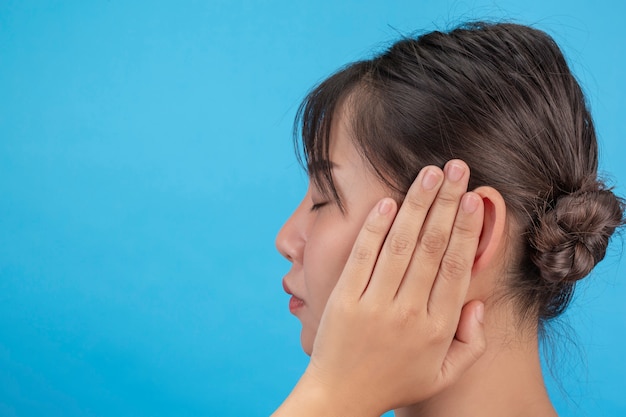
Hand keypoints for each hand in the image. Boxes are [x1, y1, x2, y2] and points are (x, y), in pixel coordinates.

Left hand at [273, 160, 485, 416]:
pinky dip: (375, 228)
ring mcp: (374, 304)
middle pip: (432, 247)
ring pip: (400, 245)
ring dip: (416, 205)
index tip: (476, 199)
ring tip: (429, 173)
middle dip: (447, 203)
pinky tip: (387, 201)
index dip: (467, 230)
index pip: (456, 268)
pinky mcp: (344, 300)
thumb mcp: (443, 373)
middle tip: (457, 169)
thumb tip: (479, 303)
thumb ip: (471, 342)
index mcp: (437, 327)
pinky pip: (362, 257)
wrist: (340, 397)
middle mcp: (408, 312)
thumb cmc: (395, 381)